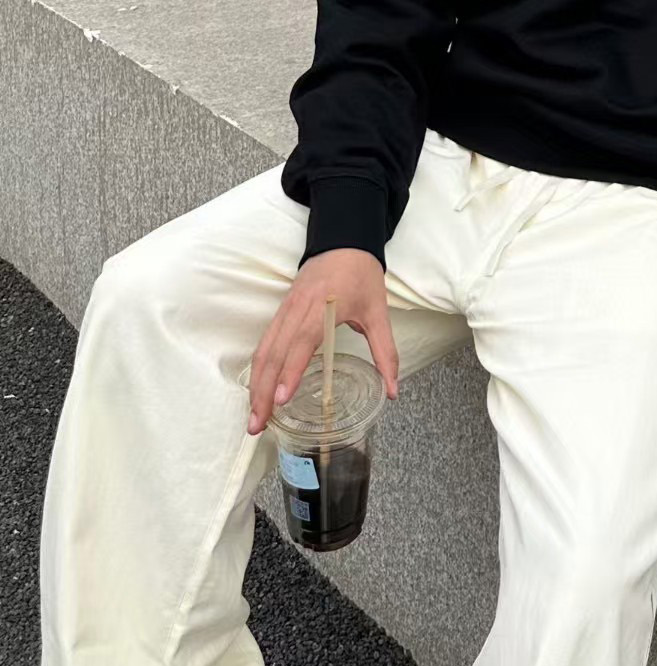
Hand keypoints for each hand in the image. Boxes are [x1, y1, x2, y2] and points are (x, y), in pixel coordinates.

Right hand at [247, 247, 399, 435]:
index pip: (301, 343)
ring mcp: (285, 309)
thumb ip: (385, 352)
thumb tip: (393, 391)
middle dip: (262, 392)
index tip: (281, 399)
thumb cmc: (362, 275)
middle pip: (273, 354)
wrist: (344, 240)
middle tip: (258, 425)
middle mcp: (297, 310)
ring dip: (255, 384)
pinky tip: (257, 390)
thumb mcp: (379, 312)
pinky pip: (265, 342)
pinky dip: (258, 369)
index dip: (290, 372)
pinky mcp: (281, 310)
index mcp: (322, 307)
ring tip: (254, 417)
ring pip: (264, 351)